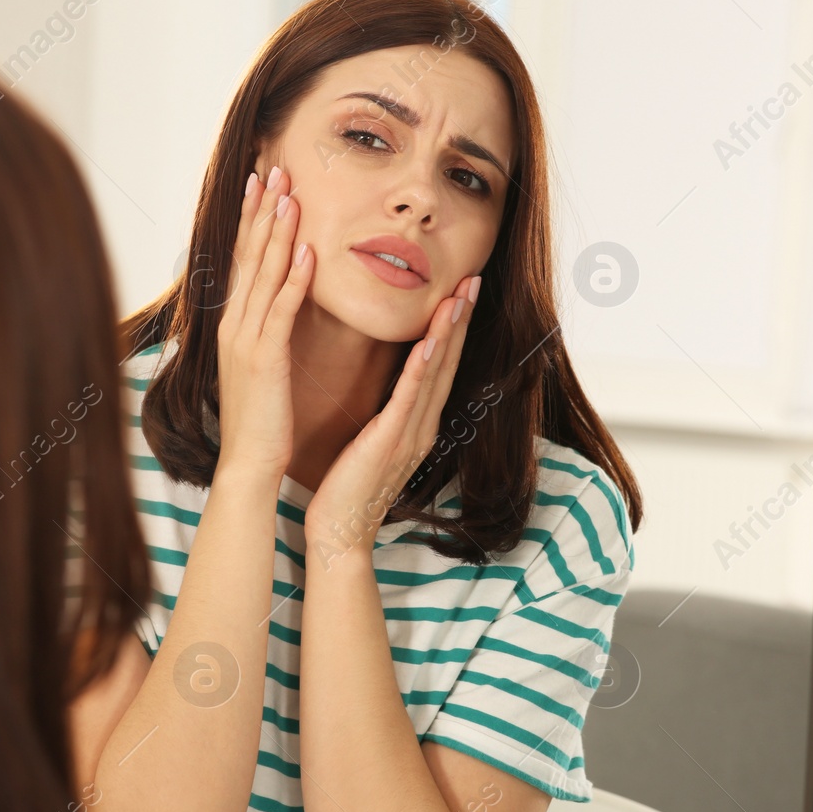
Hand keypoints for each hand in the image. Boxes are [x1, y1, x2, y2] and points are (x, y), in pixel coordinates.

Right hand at [215, 166, 312, 477]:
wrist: (248, 464)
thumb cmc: (261, 419)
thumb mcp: (260, 365)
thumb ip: (265, 331)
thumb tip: (276, 302)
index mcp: (233, 324)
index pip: (242, 260)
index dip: (251, 218)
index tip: (260, 180)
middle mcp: (233, 325)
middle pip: (248, 256)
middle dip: (261, 210)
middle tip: (273, 168)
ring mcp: (245, 341)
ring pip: (262, 275)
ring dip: (277, 233)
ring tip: (289, 195)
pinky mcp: (264, 360)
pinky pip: (281, 312)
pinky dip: (294, 280)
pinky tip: (309, 252)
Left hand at [304, 275, 480, 563]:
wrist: (340, 533)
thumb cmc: (348, 487)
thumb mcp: (372, 441)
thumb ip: (387, 413)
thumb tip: (389, 387)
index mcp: (417, 423)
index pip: (438, 365)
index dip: (451, 326)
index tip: (458, 290)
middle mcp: (423, 425)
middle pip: (447, 362)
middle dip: (460, 318)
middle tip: (472, 278)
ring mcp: (411, 434)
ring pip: (435, 374)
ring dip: (448, 333)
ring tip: (458, 296)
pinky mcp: (391, 443)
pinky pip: (409, 399)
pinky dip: (421, 369)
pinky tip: (429, 342)